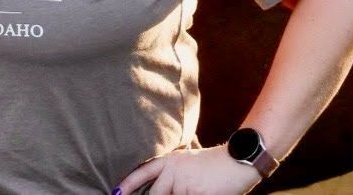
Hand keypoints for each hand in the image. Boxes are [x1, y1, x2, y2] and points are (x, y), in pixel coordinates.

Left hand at [113, 143, 263, 194]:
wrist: (237, 160)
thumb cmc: (215, 164)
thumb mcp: (189, 162)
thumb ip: (174, 173)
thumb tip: (162, 187)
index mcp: (170, 161)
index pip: (143, 172)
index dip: (129, 184)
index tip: (116, 192)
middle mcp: (173, 170)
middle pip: (156, 194)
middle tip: (164, 193)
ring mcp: (184, 183)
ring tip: (197, 187)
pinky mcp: (196, 193)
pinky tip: (203, 192)